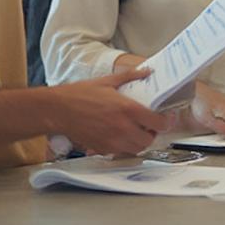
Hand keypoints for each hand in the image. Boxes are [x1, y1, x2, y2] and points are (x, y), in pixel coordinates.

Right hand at [44, 69, 173, 156]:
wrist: (57, 110)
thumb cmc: (79, 94)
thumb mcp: (107, 81)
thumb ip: (130, 76)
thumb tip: (146, 72)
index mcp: (127, 109)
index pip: (157, 122)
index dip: (166, 122)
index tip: (166, 118)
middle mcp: (122, 128)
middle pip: (149, 140)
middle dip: (152, 134)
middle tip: (149, 125)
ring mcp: (112, 141)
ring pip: (136, 149)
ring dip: (140, 142)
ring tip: (135, 131)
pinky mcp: (102, 148)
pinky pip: (120, 152)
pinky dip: (124, 146)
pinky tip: (119, 135)